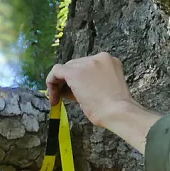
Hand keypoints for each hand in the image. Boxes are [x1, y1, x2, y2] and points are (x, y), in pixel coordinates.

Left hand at [45, 53, 160, 152]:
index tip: (74, 93)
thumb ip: (90, 85)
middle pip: (76, 65)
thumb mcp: (105, 91)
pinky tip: (53, 96)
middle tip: (63, 97)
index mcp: (110, 61)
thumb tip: (69, 89)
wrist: (118, 112)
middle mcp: (99, 58)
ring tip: (58, 99)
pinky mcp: (75, 72)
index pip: (87, 67)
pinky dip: (51, 82)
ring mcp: (87, 63)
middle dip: (68, 81)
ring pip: (66, 68)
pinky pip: (56, 71)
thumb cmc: (115, 109)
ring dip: (59, 83)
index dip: (78, 80)